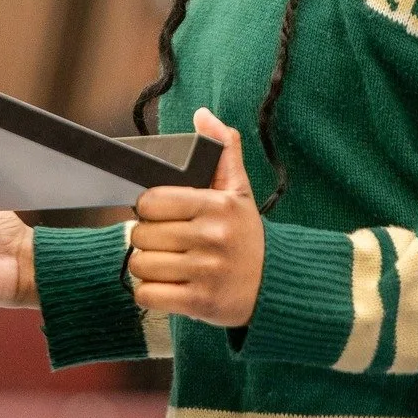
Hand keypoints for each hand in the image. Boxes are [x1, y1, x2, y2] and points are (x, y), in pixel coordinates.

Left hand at [128, 108, 262, 327]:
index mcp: (218, 206)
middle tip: (163, 240)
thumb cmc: (247, 235)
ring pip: (141, 265)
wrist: (276, 285)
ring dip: (146, 266)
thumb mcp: (239, 191)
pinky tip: (165, 285)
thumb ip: (223, 150)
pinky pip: (148, 295)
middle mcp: (212, 238)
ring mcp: (206, 273)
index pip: (152, 200)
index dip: (148, 207)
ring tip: (164, 262)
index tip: (160, 213)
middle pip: (142, 235)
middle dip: (146, 238)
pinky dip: (149, 293)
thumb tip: (202, 114)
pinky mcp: (200, 303)